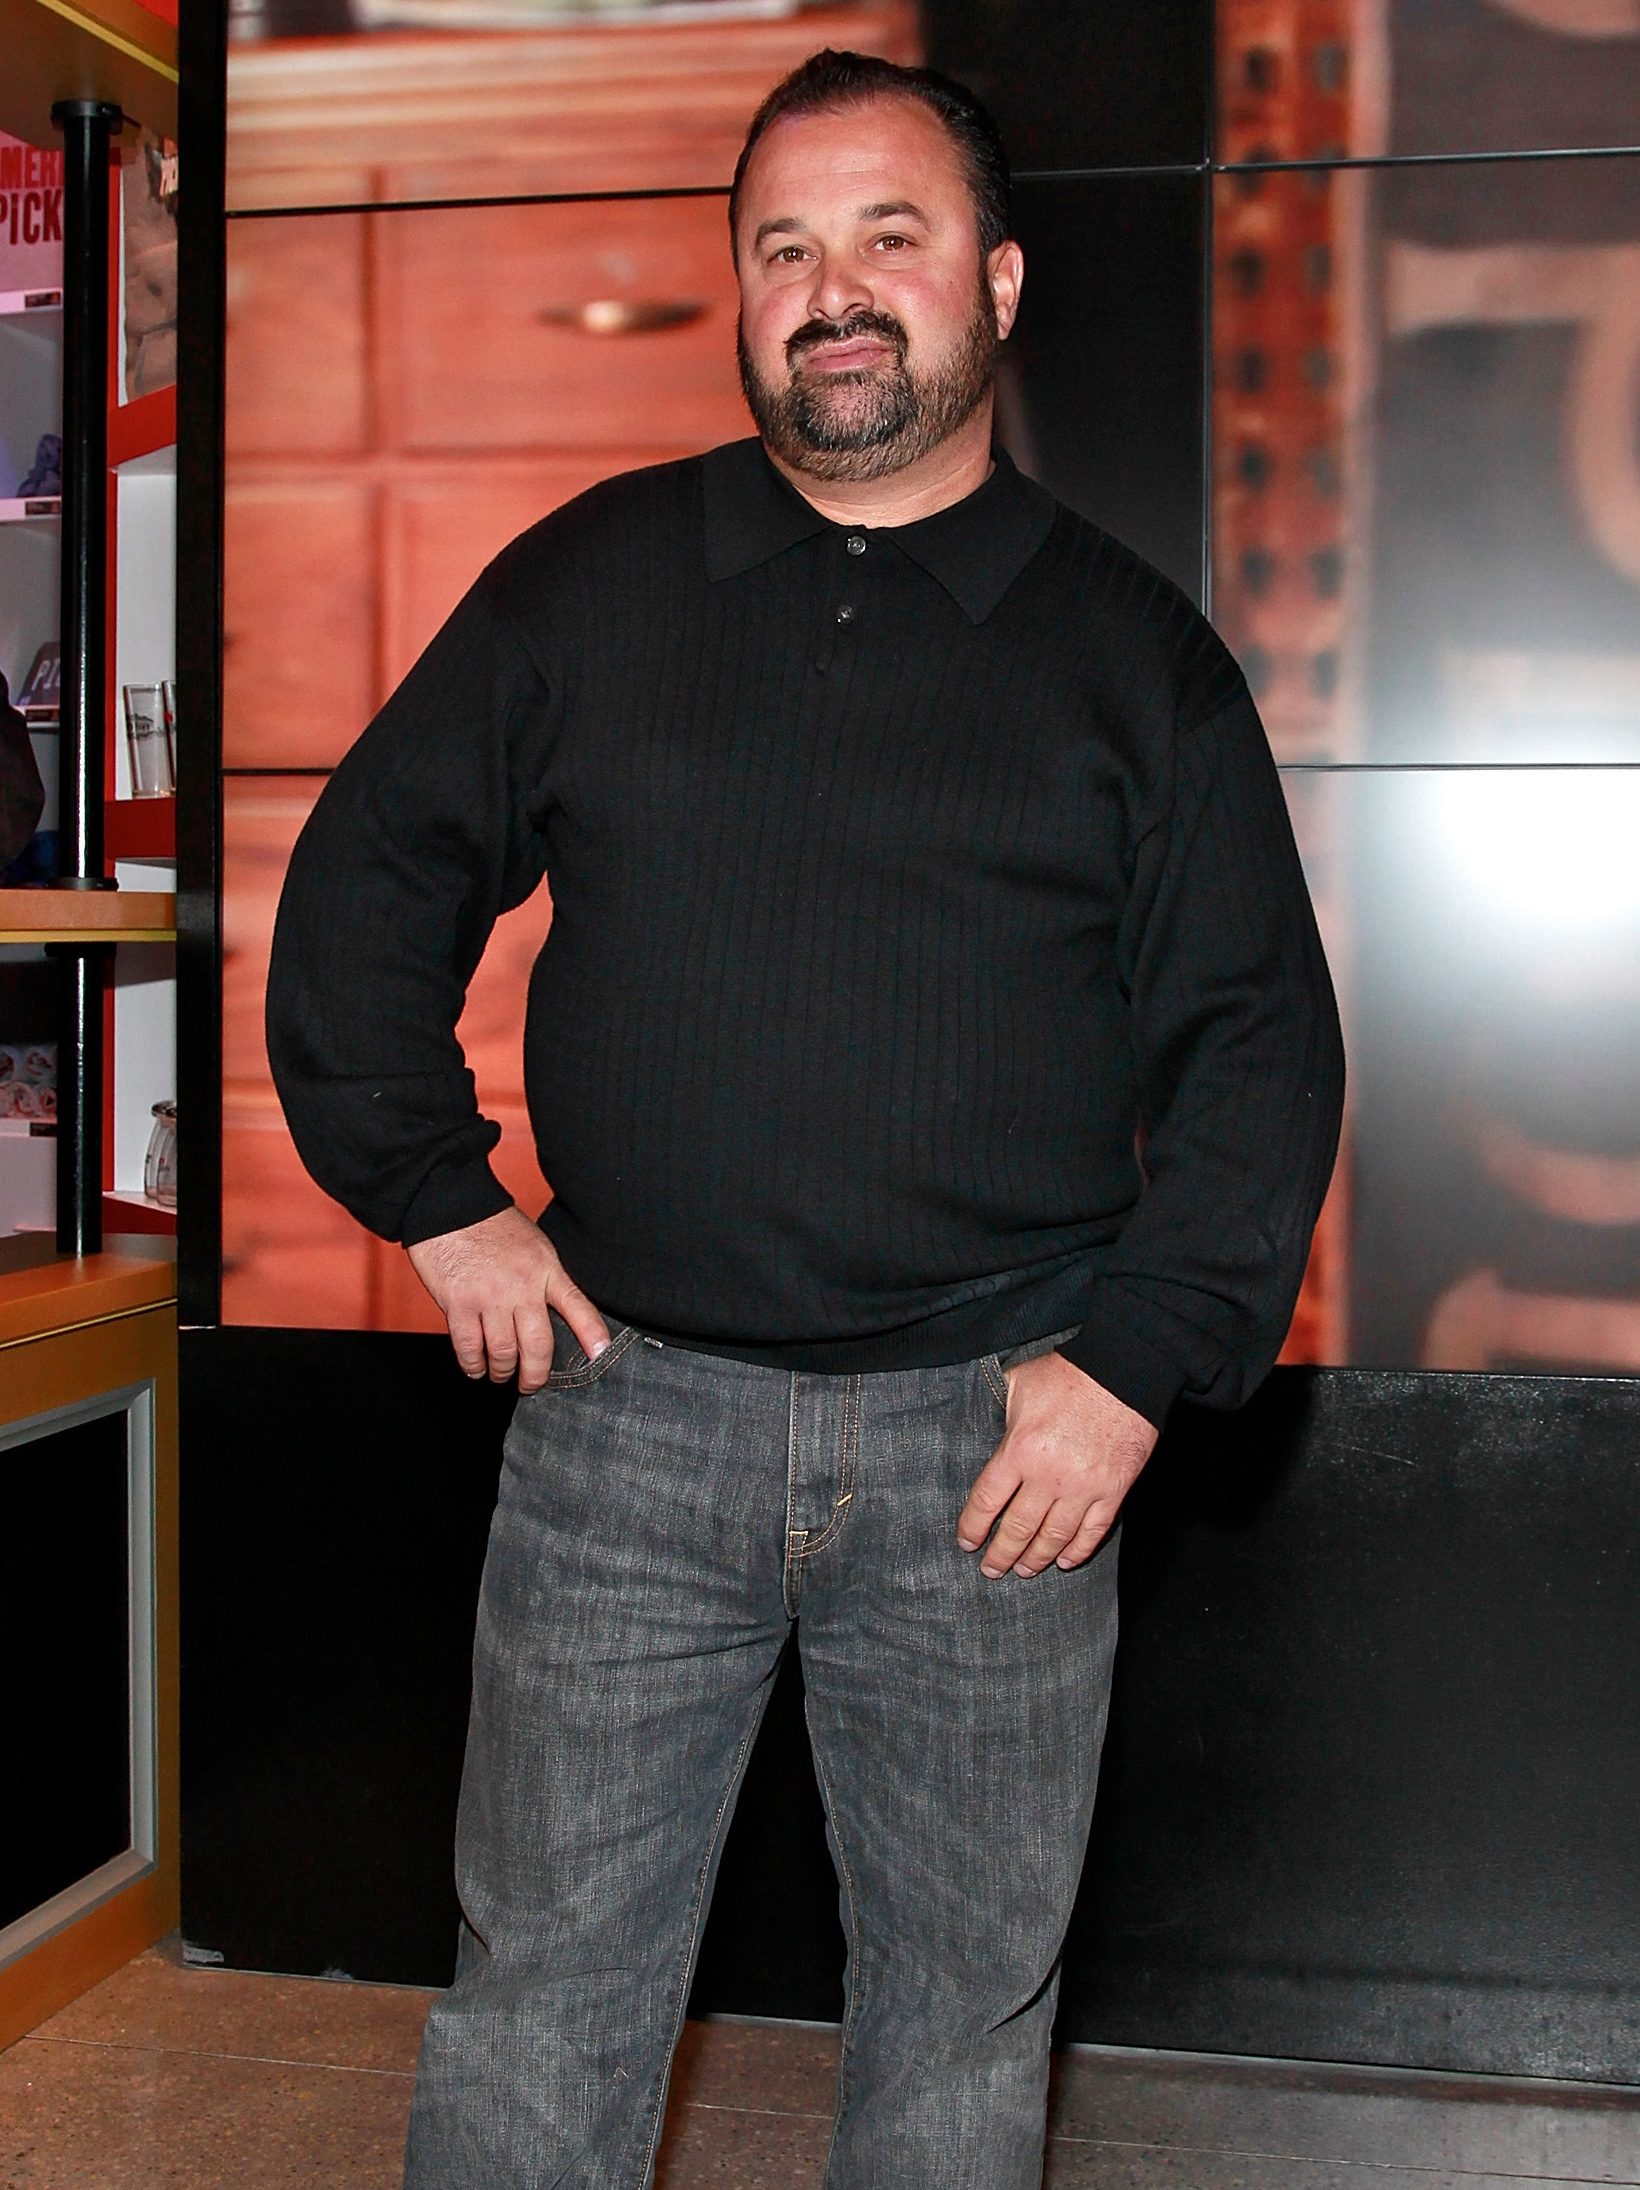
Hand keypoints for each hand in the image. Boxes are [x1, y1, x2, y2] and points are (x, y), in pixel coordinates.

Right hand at [406, 1206, 609, 1391]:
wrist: (450, 1206)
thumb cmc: (492, 1224)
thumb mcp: (535, 1245)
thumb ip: (546, 1279)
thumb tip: (554, 1313)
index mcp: (545, 1269)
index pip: (577, 1306)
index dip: (592, 1334)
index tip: (601, 1355)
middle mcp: (522, 1287)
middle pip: (538, 1345)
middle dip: (536, 1375)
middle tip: (532, 1384)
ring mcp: (490, 1297)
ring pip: (503, 1353)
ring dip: (503, 1372)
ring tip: (501, 1374)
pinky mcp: (459, 1304)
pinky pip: (469, 1348)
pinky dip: (473, 1365)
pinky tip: (476, 1367)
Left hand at [958, 1352, 1157, 1578]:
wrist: (1123, 1373)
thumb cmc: (1069, 1374)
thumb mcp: (1019, 1383)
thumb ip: (1000, 1410)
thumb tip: (987, 1420)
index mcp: (1019, 1451)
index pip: (987, 1502)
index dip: (973, 1527)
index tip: (967, 1542)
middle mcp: (1048, 1477)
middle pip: (1017, 1529)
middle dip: (1000, 1554)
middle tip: (991, 1569)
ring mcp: (1083, 1488)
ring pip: (1054, 1538)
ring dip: (1036, 1559)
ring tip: (1024, 1570)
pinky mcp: (1112, 1491)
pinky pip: (1093, 1532)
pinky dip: (1078, 1551)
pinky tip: (1065, 1561)